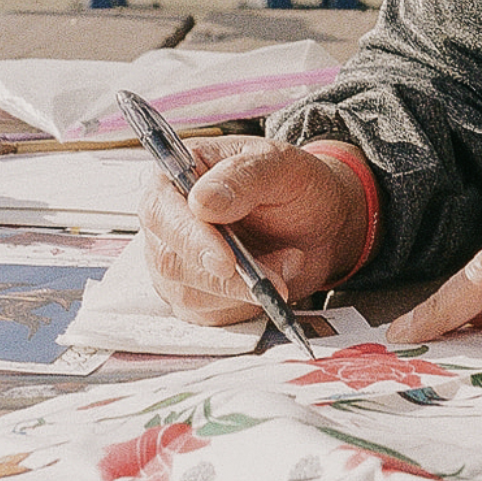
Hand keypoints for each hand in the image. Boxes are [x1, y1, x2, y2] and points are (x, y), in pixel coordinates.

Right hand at [140, 136, 370, 324]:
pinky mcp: (195, 293)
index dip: (190, 240)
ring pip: (190, 294)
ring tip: (289, 259)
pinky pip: (210, 315)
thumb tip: (201, 201)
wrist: (321, 221)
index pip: (161, 211)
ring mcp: (177, 260)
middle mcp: (169, 220)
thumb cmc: (295, 185)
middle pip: (170, 261)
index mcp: (177, 176)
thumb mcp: (280, 165)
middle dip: (225, 276)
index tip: (226, 260)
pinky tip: (276, 278)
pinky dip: (248, 304)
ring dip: (246, 288)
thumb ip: (242, 177)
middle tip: (275, 271)